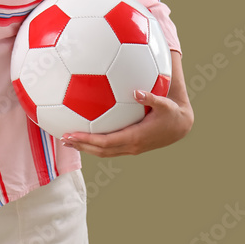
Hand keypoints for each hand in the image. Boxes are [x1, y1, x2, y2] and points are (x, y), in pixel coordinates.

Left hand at [60, 52, 193, 156]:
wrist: (181, 126)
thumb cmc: (172, 113)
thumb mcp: (164, 103)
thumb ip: (150, 97)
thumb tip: (136, 91)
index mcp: (135, 137)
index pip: (105, 142)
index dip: (87, 140)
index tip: (71, 134)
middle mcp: (131, 146)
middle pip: (100, 151)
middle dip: (81, 146)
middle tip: (63, 138)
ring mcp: (131, 148)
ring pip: (104, 152)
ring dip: (86, 147)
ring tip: (68, 139)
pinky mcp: (131, 145)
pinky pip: (110, 148)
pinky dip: (95, 144)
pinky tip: (85, 134)